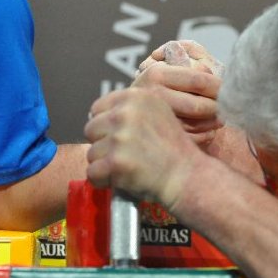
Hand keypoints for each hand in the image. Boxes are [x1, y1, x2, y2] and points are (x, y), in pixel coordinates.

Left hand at [85, 88, 204, 210]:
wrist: (187, 175)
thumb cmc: (173, 148)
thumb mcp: (157, 112)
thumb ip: (129, 109)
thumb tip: (98, 115)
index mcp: (134, 97)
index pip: (97, 109)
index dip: (105, 126)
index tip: (120, 138)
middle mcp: (125, 113)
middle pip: (91, 129)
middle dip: (103, 144)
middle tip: (125, 154)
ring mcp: (120, 138)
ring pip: (91, 153)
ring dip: (105, 164)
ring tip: (128, 167)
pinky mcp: (116, 162)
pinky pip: (92, 173)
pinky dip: (103, 181)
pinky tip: (121, 179)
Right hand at [133, 41, 223, 145]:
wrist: (125, 113)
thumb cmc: (155, 84)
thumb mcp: (169, 63)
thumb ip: (191, 56)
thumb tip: (209, 71)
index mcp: (157, 74)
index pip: (198, 80)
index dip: (219, 86)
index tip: (230, 89)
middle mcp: (153, 97)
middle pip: (199, 107)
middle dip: (219, 108)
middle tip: (227, 107)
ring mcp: (154, 121)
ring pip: (197, 126)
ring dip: (214, 123)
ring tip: (220, 118)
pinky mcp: (158, 141)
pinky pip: (192, 140)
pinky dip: (205, 136)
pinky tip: (208, 130)